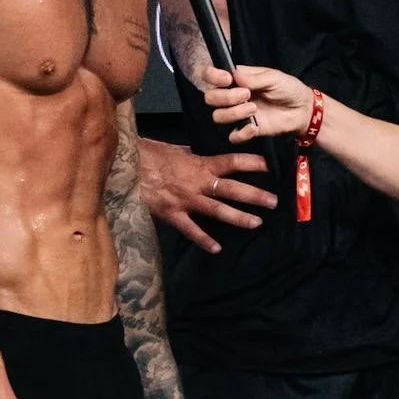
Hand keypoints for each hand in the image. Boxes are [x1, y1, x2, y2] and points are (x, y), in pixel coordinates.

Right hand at [139, 137, 276, 255]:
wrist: (124, 166)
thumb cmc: (147, 154)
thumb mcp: (172, 149)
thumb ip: (189, 155)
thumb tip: (197, 155)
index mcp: (199, 164)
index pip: (231, 162)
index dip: (251, 163)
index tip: (268, 167)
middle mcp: (197, 182)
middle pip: (233, 189)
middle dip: (255, 196)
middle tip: (273, 202)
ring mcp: (186, 200)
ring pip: (218, 211)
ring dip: (239, 217)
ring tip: (256, 223)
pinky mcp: (172, 214)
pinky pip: (191, 229)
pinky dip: (204, 240)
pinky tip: (217, 249)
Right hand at [201, 63, 315, 141]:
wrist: (303, 110)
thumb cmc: (288, 89)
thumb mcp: (273, 77)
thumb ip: (253, 78)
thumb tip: (234, 75)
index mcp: (236, 79)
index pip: (210, 76)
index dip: (212, 77)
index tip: (227, 79)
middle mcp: (232, 96)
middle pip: (210, 98)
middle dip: (225, 97)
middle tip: (246, 94)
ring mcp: (238, 114)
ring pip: (218, 117)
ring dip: (234, 113)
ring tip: (254, 108)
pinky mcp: (246, 131)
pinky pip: (233, 136)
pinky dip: (242, 133)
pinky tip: (255, 127)